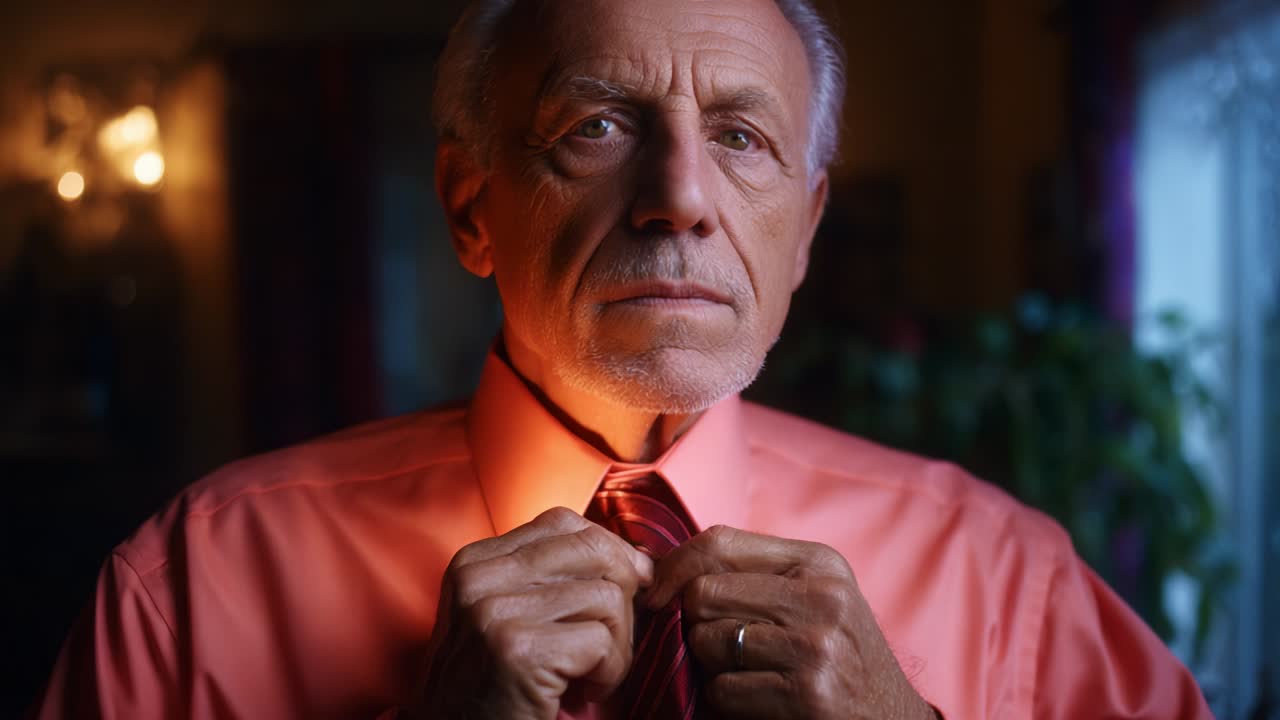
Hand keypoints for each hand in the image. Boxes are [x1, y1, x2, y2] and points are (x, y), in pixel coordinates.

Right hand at [402, 507, 653, 719]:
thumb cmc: (494, 688)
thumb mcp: (507, 619)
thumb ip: (553, 579)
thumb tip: (640, 559)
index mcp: (475, 562)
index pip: (564, 523)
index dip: (608, 553)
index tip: (618, 593)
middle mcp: (479, 578)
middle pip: (594, 551)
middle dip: (622, 597)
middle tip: (608, 644)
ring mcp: (494, 612)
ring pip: (607, 598)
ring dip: (617, 646)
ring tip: (591, 675)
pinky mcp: (517, 651)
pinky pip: (603, 641)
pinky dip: (609, 672)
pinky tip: (583, 692)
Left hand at [646, 525, 935, 719]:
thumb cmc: (841, 660)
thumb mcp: (813, 601)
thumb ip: (751, 578)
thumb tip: (653, 565)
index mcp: (818, 562)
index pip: (718, 541)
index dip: (673, 567)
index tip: (654, 596)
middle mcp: (821, 596)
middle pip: (703, 594)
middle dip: (694, 626)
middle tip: (717, 650)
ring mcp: (815, 646)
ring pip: (707, 642)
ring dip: (710, 668)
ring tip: (746, 675)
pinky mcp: (807, 695)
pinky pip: (723, 690)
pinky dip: (726, 703)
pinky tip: (758, 703)